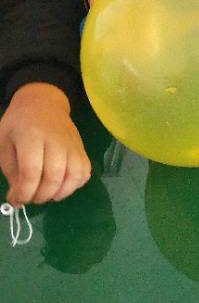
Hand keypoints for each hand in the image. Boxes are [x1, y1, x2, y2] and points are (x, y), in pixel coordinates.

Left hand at [0, 83, 90, 205]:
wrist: (43, 103)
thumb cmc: (19, 125)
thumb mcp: (4, 144)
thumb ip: (12, 172)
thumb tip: (19, 198)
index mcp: (31, 136)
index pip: (32, 171)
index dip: (25, 191)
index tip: (17, 199)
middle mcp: (56, 140)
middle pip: (55, 176)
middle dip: (41, 195)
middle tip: (31, 198)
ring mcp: (73, 144)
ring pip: (75, 175)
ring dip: (60, 193)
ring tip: (48, 195)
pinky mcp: (82, 149)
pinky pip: (85, 172)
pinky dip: (76, 184)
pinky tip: (62, 185)